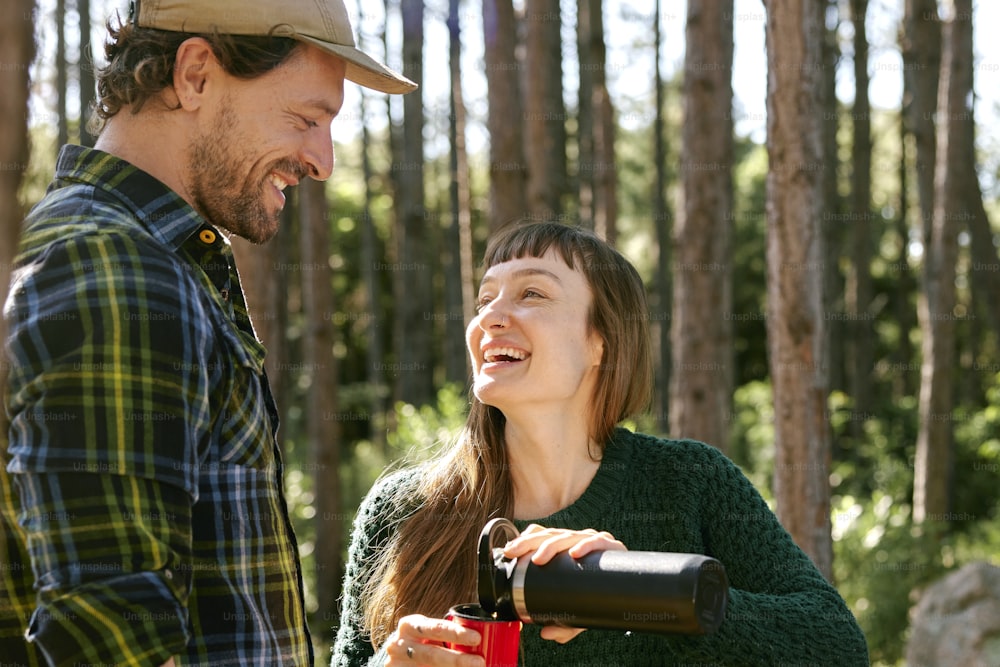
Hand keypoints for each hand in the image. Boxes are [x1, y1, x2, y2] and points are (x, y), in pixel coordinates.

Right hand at [385, 614, 484, 665]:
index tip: (476, 638)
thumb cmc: (416, 643)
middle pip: (431, 654)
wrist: (395, 659)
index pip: (435, 627)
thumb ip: (444, 635)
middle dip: (457, 659)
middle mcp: (400, 644)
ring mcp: (397, 663)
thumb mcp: (426, 634)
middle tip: (479, 661)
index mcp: (410, 625)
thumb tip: (478, 641)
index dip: (456, 633)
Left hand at [502, 524, 626, 642]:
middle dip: (529, 543)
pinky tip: (575, 553)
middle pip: (549, 534)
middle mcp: (576, 540)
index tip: (509, 552)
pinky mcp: (611, 545)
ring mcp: (593, 540)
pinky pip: (597, 541)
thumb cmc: (598, 591)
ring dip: (551, 545)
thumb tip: (546, 634)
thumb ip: (563, 623)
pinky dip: (585, 545)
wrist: (630, 585)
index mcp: (564, 547)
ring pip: (568, 536)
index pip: (541, 536)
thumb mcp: (577, 609)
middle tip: (515, 554)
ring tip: (539, 558)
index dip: (523, 541)